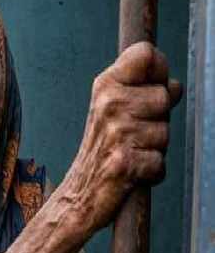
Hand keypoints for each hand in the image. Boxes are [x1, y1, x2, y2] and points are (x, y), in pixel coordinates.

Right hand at [63, 41, 182, 233]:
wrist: (77, 198)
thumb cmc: (99, 155)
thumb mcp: (113, 113)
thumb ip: (143, 94)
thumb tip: (174, 86)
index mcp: (105, 87)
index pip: (145, 55)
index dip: (158, 70)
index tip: (150, 87)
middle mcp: (109, 105)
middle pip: (165, 96)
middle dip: (157, 120)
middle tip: (132, 136)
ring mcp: (117, 133)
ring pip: (165, 132)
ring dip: (154, 148)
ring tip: (129, 154)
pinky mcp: (124, 162)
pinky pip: (160, 162)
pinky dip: (150, 172)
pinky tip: (131, 173)